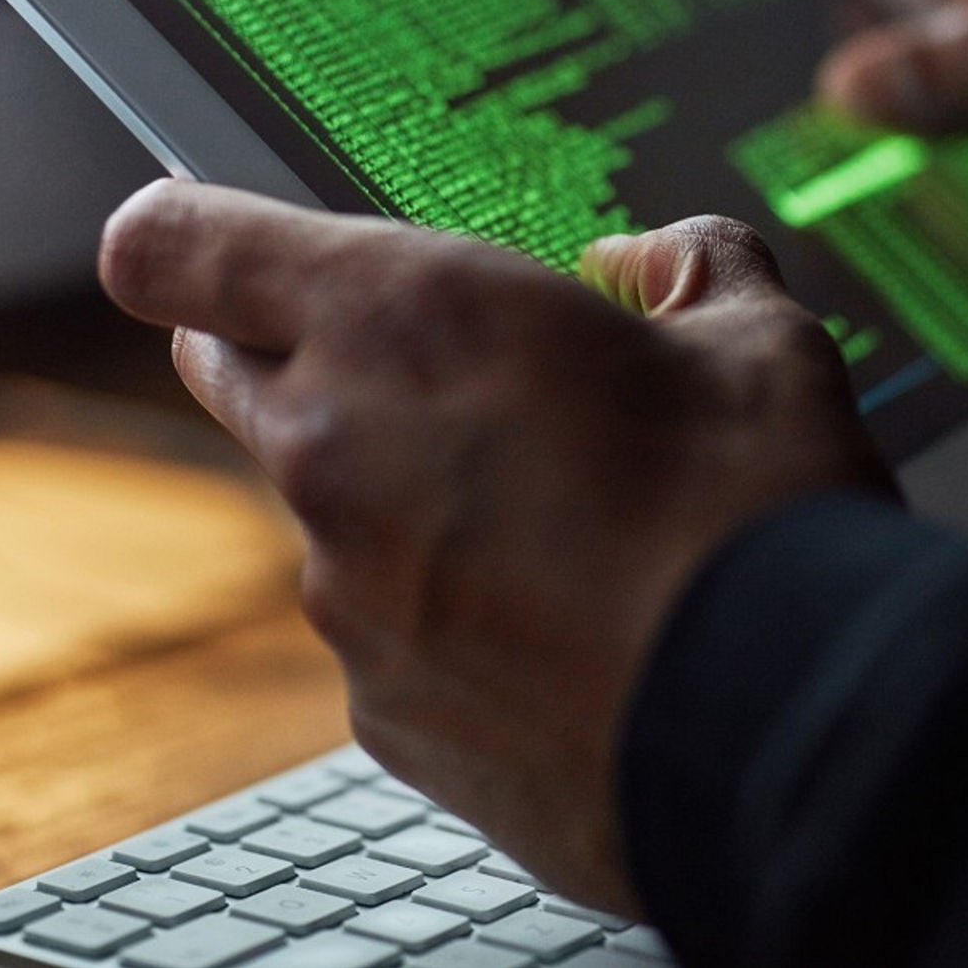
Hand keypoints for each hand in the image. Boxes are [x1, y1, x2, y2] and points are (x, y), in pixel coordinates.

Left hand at [99, 182, 890, 911]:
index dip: (176, 234)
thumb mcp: (759, 340)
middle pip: (225, 369)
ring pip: (325, 510)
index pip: (173, 246)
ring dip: (401, 494)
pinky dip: (449, 617)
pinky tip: (564, 627)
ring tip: (555, 521)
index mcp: (406, 318)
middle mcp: (338, 452)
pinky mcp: (386, 716)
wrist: (794, 733)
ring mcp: (348, 600)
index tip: (198, 238)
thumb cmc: (763, 517)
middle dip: (292, 347)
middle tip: (420, 362)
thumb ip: (689, 267)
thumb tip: (657, 262)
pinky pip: (388, 635)